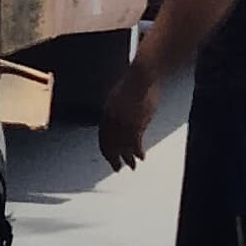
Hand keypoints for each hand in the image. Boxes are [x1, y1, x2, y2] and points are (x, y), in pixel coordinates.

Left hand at [98, 56, 160, 172]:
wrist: (141, 76)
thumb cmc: (135, 82)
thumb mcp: (120, 96)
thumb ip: (119, 108)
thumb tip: (123, 115)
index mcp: (107, 113)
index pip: (103, 136)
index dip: (106, 149)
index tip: (110, 157)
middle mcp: (113, 121)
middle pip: (111, 145)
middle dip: (114, 159)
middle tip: (117, 168)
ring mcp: (124, 123)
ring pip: (123, 147)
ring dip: (128, 159)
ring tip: (132, 167)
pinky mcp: (136, 124)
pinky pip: (135, 144)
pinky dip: (138, 152)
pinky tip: (142, 157)